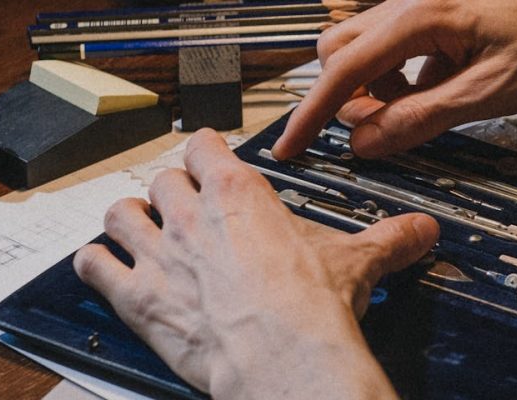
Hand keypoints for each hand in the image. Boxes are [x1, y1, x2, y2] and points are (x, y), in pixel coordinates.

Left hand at [73, 129, 438, 398]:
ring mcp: (158, 255)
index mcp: (239, 194)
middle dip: (171, 190)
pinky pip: (93, 266)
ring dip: (128, 218)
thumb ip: (390, 239)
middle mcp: (191, 216)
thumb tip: (422, 231)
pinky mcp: (137, 297)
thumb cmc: (311, 306)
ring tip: (140, 227)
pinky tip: (107, 268)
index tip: (211, 156)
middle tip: (185, 204)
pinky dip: (96, 264)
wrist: (283, 355)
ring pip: (119, 212)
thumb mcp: (358, 262)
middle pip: (161, 179)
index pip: (205, 146)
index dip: (205, 150)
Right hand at [275, 0, 516, 158]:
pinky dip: (405, 76)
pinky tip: (445, 89)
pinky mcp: (441, 12)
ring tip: (426, 109)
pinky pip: (400, 46)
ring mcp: (424, 4)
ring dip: (378, 88)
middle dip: (346, 97)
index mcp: (417, 16)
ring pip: (367, 48)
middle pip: (340, 52)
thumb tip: (366, 142)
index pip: (343, 73)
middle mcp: (410, 1)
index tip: (289, 148)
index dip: (311, 116)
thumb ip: (421, 118)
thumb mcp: (490, 92)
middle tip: (384, 130)